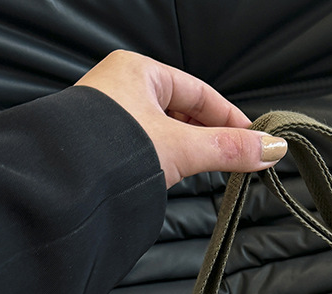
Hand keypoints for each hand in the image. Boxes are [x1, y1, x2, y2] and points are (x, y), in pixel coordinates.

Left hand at [75, 50, 286, 187]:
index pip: (200, 92)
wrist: (62, 185)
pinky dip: (167, 159)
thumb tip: (269, 150)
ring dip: (189, 151)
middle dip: (210, 137)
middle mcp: (121, 88)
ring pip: (166, 131)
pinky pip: (148, 147)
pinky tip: (174, 174)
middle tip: (235, 159)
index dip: (230, 117)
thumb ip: (228, 149)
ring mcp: (110, 117)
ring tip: (206, 169)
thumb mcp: (182, 147)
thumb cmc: (109, 151)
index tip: (254, 139)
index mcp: (138, 71)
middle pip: (184, 111)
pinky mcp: (103, 145)